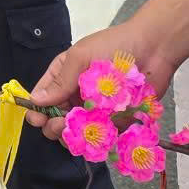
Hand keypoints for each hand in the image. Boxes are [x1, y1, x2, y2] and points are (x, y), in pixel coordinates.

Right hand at [30, 0, 188, 130]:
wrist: (153, 50)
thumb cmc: (114, 46)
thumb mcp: (81, 57)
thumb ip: (60, 81)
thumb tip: (35, 101)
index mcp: (64, 77)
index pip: (43, 98)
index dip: (37, 111)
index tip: (37, 119)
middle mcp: (76, 96)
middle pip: (55, 120)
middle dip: (53, 126)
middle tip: (59, 125)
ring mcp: (95, 111)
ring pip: (76, 133)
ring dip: (72, 136)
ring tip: (77, 131)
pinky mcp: (114, 123)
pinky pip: (100, 139)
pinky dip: (95, 141)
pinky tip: (96, 137)